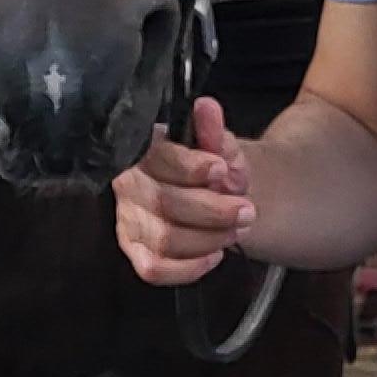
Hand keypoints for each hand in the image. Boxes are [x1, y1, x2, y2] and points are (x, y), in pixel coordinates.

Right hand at [113, 99, 255, 283]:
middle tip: (246, 210)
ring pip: (164, 239)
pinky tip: (214, 255)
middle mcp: (129, 184)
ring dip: (209, 239)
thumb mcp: (220, 147)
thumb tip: (206, 107)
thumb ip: (213, 132)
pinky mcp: (137, 251)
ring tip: (235, 230)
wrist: (218, 195)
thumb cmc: (212, 169)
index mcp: (146, 150)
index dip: (190, 167)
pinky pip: (154, 269)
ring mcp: (129, 220)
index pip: (159, 158)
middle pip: (165, 203)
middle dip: (213, 210)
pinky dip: (189, 267)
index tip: (221, 169)